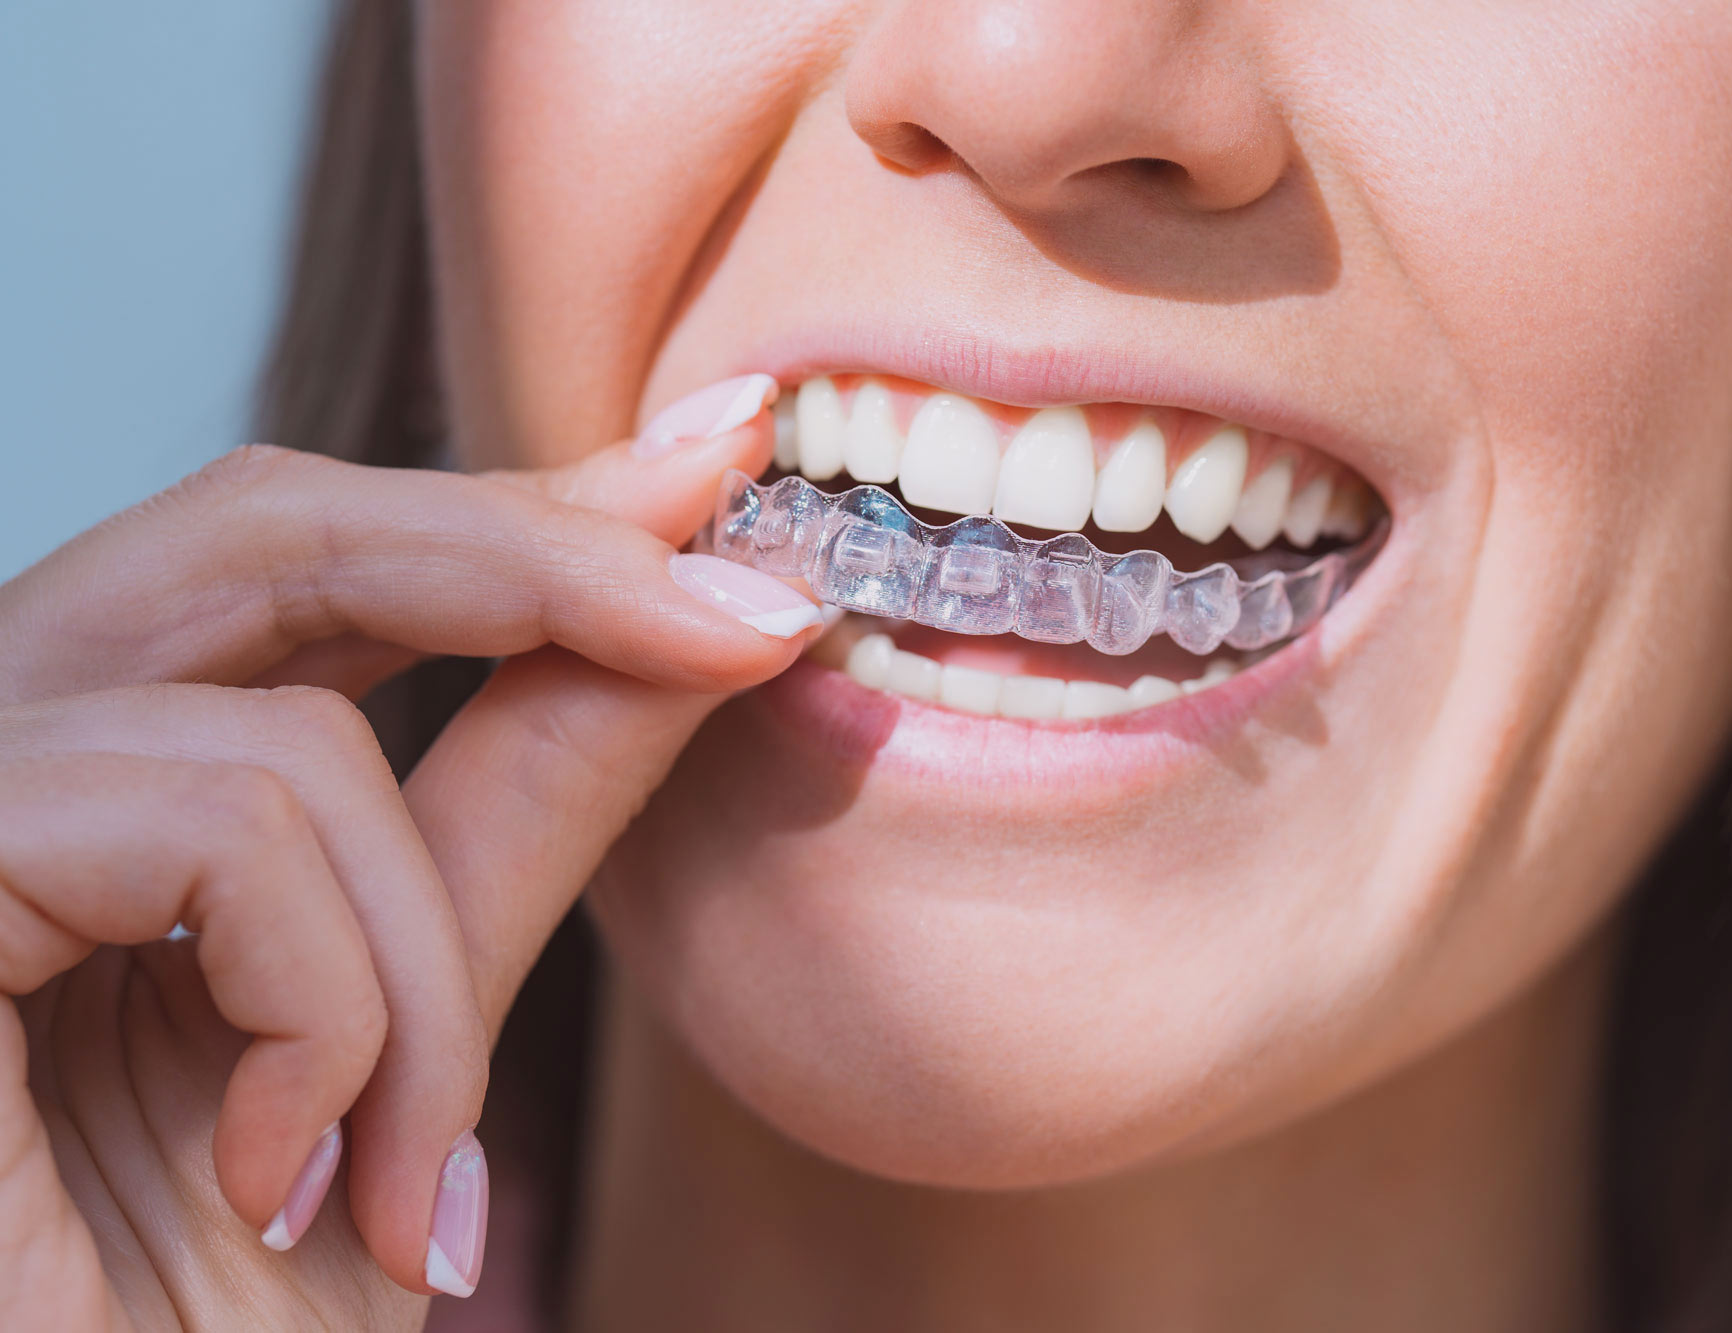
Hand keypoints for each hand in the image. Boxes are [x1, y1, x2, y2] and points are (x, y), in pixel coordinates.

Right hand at [0, 379, 815, 1328]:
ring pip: (278, 731)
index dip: (520, 505)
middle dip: (540, 559)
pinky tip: (280, 1173)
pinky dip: (318, 1005)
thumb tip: (693, 625)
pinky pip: (203, 818)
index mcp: (88, 792)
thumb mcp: (409, 1041)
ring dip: (417, 969)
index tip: (725, 462)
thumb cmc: (206, 1332)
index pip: (301, 556)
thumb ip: (510, 818)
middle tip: (748, 620)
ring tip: (413, 1180)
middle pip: (262, 524)